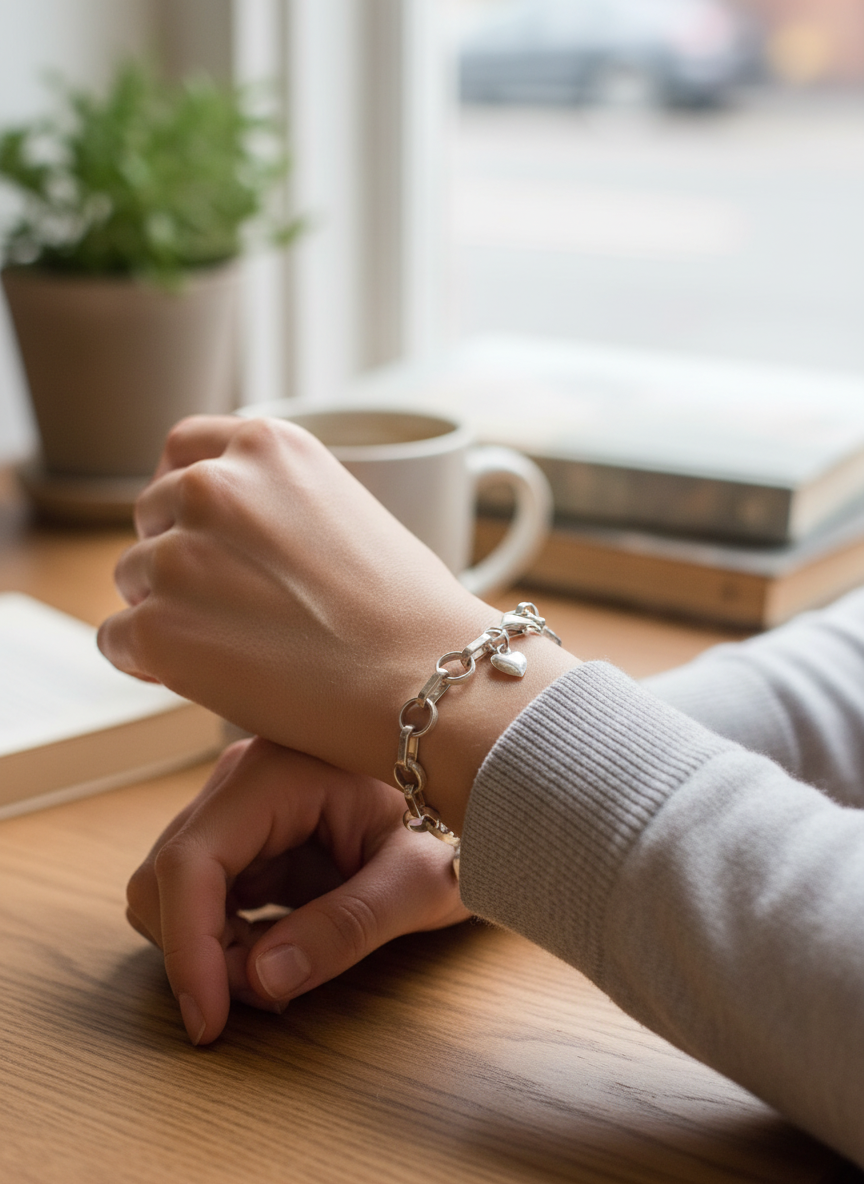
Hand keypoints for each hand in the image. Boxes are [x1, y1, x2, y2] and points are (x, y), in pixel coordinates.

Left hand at [99, 415, 578, 832]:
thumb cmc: (408, 611)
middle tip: (235, 609)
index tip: (207, 537)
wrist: (430, 681)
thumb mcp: (343, 508)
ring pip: (134, 579)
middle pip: (153, 517)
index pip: (183, 451)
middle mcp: (213, 485)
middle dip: (179, 558)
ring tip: (241, 648)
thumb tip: (224, 532)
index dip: (189, 501)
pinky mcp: (157, 629)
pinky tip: (211, 676)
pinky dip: (150, 663)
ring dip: (168, 610)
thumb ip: (276, 500)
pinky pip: (118, 640)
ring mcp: (179, 556)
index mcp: (265, 445)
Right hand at [126, 737, 467, 1044]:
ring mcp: (239, 805)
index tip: (208, 1019)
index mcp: (279, 771)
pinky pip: (203, 897)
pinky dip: (225, 940)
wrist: (473, 796)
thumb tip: (261, 981)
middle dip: (201, 952)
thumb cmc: (457, 827)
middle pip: (168, 877)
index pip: (192, 859)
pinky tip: (281, 952)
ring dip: (211, 949)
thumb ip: (348, 925)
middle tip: (269, 996)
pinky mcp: (245, 834)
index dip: (188, 946)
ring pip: (174, 891)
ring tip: (286, 970)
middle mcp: (242, 779)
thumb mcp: (420, 880)